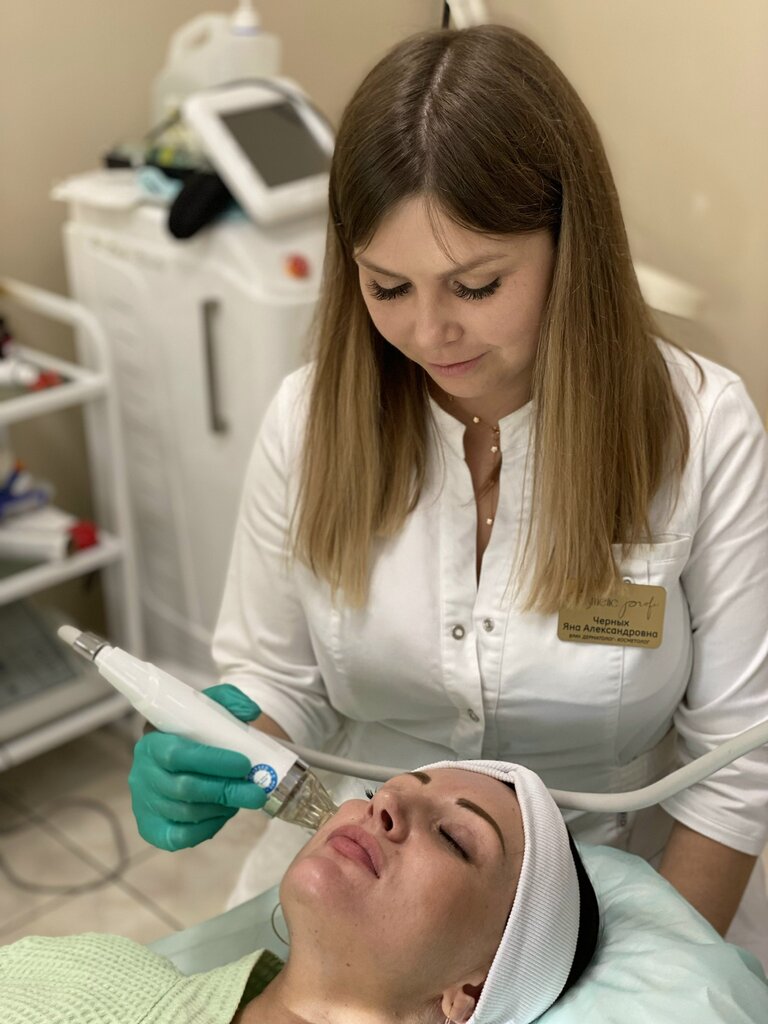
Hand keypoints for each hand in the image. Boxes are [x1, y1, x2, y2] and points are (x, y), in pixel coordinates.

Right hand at [128, 683, 267, 850]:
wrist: (181, 754)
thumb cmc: (197, 730)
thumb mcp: (210, 707)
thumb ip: (230, 701)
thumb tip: (251, 712)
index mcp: (152, 742)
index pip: (177, 755)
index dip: (213, 762)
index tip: (244, 763)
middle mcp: (142, 774)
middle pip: (184, 788)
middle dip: (226, 790)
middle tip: (257, 791)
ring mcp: (144, 803)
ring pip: (185, 813)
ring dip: (220, 808)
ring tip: (242, 798)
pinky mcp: (151, 828)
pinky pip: (179, 837)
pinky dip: (207, 828)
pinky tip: (223, 814)